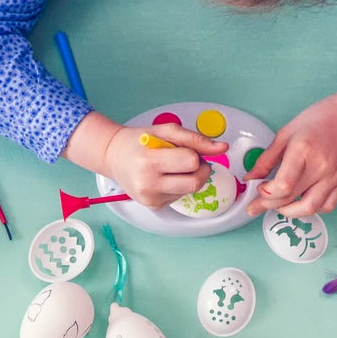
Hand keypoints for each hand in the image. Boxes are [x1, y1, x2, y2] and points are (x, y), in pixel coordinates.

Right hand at [102, 124, 225, 208]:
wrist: (113, 157)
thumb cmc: (139, 141)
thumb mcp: (166, 131)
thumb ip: (196, 139)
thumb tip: (223, 147)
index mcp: (149, 161)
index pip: (192, 162)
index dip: (194, 154)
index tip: (185, 150)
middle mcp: (149, 184)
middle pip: (195, 182)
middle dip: (200, 170)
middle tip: (189, 160)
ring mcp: (151, 198)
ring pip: (190, 191)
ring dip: (190, 178)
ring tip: (174, 167)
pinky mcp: (154, 206)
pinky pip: (180, 196)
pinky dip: (179, 186)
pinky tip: (165, 177)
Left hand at [247, 92, 336, 216]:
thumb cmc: (319, 120)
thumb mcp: (286, 133)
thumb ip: (266, 159)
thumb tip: (250, 178)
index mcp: (303, 150)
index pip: (283, 185)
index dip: (266, 193)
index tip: (258, 189)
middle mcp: (320, 167)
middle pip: (291, 198)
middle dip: (268, 205)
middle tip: (257, 204)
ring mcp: (333, 177)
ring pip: (309, 208)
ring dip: (289, 212)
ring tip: (278, 206)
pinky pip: (326, 206)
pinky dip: (311, 209)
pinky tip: (301, 201)